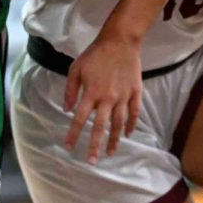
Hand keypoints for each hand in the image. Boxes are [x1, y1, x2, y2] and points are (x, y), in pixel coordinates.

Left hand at [63, 35, 142, 162]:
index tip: (68, 147)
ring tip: (110, 152)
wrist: (120, 41)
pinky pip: (134, 113)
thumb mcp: (76, 69)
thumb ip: (70, 90)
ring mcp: (123, 96)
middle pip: (100, 127)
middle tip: (91, 161)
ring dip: (114, 140)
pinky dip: (132, 125)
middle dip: (94, 145)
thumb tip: (67, 109)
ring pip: (119, 124)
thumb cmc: (95, 54)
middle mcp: (107, 98)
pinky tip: (128, 135)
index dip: (73, 134)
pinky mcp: (135, 92)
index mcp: (91, 92)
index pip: (79, 119)